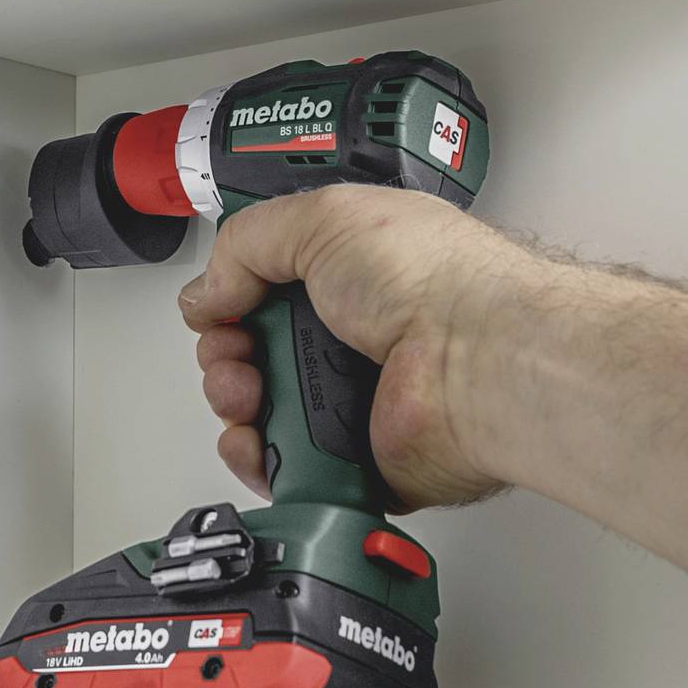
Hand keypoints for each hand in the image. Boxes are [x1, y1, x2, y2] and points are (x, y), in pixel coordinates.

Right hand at [176, 186, 526, 510]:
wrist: (478, 359)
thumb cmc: (435, 281)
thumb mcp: (323, 219)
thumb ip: (248, 242)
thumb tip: (209, 290)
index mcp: (355, 274)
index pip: (270, 288)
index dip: (233, 296)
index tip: (221, 302)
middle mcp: (356, 337)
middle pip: (255, 353)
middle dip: (224, 353)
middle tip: (236, 351)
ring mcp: (356, 402)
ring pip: (262, 413)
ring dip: (235, 403)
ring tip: (248, 393)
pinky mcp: (358, 460)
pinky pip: (287, 468)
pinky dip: (258, 458)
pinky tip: (256, 438)